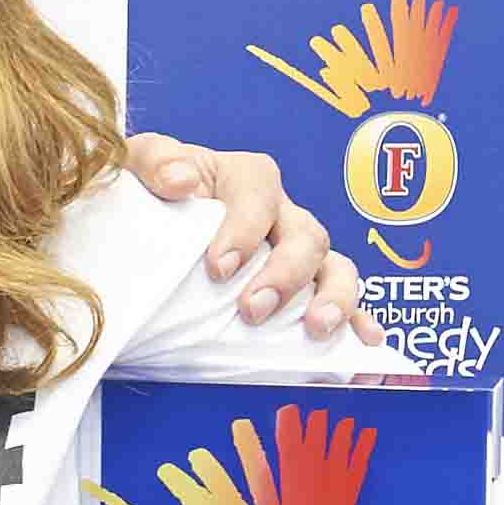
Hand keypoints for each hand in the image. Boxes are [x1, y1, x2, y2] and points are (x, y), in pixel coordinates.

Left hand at [123, 132, 381, 343]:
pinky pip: (342, 302)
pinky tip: (364, 344)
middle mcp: (283, 214)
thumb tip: (180, 181)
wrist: (150, 226)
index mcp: (247, 179)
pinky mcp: (306, 289)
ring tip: (316, 328)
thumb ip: (155, 160)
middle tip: (252, 309)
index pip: (259, 195)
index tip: (218, 267)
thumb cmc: (151, 193)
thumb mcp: (139, 164)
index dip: (244, 230)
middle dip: (284, 275)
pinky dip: (359, 321)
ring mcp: (300, 252)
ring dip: (333, 298)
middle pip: (306, 235)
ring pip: (336, 267)